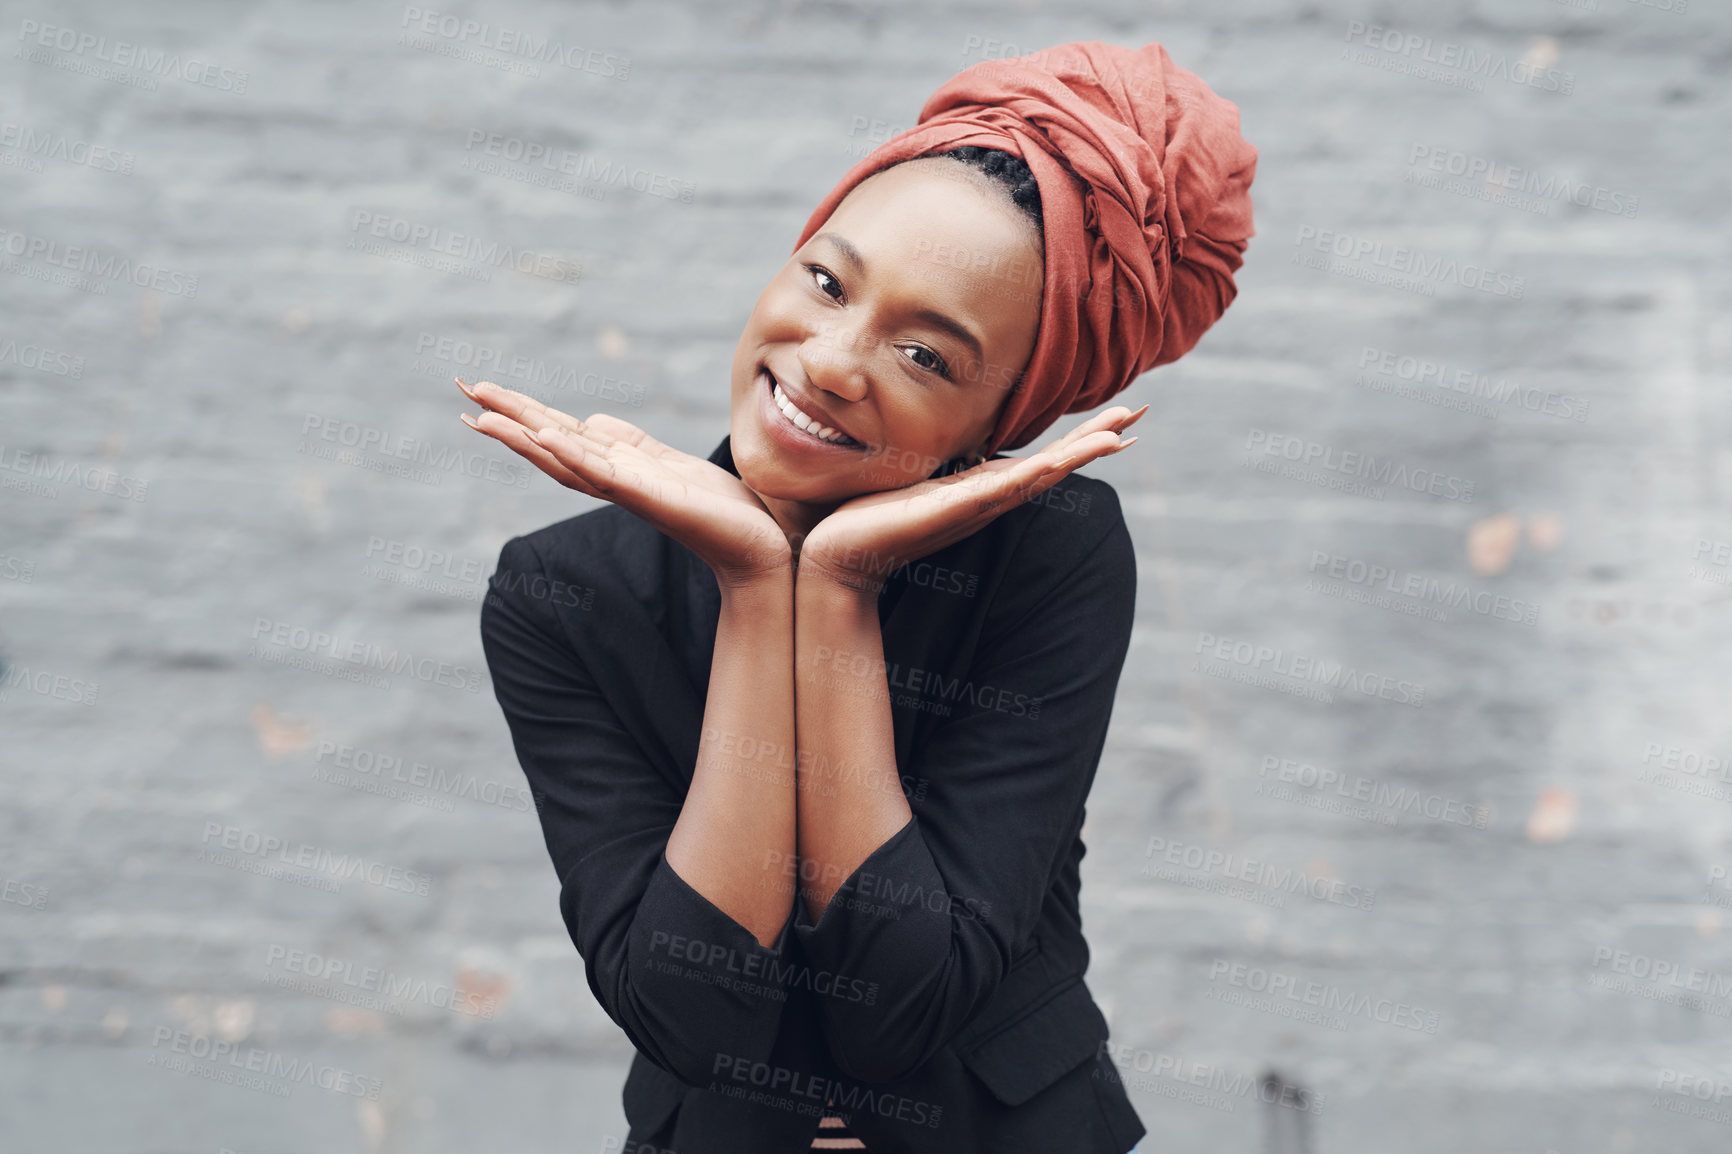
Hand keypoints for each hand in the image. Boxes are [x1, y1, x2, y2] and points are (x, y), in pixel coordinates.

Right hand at [456, 379, 792, 584]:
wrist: (760, 550)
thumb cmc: (718, 510)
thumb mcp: (667, 464)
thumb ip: (629, 443)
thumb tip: (589, 420)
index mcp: (616, 469)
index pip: (558, 436)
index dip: (521, 414)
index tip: (481, 393)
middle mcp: (614, 481)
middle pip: (549, 445)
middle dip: (507, 419)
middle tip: (463, 391)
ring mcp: (630, 492)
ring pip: (566, 460)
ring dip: (524, 438)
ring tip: (486, 415)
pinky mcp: (654, 499)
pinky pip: (605, 475)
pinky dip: (574, 455)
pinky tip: (545, 436)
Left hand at [798, 404, 1146, 594]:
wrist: (836, 556)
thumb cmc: (865, 517)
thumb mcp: (908, 478)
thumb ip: (929, 461)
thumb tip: (932, 435)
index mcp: (979, 489)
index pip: (1041, 459)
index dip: (1079, 439)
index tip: (1117, 417)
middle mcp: (987, 499)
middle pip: (1056, 465)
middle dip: (1097, 439)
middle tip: (1140, 415)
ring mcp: (976, 506)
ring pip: (1042, 475)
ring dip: (1082, 454)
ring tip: (1121, 435)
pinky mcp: (957, 509)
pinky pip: (1006, 487)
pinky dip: (1039, 472)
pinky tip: (1064, 460)